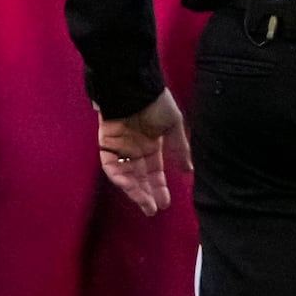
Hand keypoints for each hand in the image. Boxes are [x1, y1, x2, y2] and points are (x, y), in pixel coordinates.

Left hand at [98, 92, 189, 215]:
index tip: (166, 203)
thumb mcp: (174, 126)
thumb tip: (189, 170)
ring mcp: (120, 148)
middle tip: (154, 209)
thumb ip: (180, 149)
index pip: (154, 171)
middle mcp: (134, 149)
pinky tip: (131, 187)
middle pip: (140, 177)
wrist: (134, 87)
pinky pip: (111, 166)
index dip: (160, 187)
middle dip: (147, 193)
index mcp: (151, 144)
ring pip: (126, 175)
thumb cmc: (156, 103)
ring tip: (146, 204)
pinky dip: (120, 177)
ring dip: (134, 190)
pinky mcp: (106, 145)